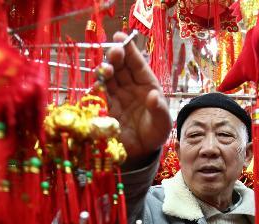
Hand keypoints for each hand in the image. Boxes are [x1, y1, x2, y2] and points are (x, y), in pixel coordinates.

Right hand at [102, 31, 171, 169]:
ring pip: (107, 78)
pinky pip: (99, 96)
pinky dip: (96, 90)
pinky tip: (97, 86)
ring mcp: (115, 97)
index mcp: (146, 84)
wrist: (141, 153)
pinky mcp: (105, 109)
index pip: (137, 63)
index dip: (129, 49)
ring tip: (106, 69)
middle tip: (113, 52)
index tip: (120, 36)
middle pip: (120, 66)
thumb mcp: (162, 123)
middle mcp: (129, 87)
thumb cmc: (155, 133)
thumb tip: (154, 96)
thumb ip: (159, 110)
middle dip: (115, 57)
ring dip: (105, 71)